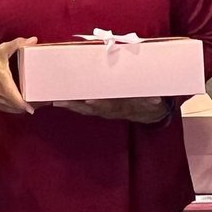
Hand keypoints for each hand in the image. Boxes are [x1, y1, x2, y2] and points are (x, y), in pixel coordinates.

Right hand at [0, 37, 35, 114]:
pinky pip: (9, 110)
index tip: (39, 103)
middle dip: (32, 106)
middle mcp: (0, 94)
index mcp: (3, 82)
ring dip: (25, 108)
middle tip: (43, 102)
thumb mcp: (2, 50)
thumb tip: (32, 40)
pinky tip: (25, 105)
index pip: (17, 100)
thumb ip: (17, 44)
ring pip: (14, 110)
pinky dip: (17, 109)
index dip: (28, 105)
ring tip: (37, 103)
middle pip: (19, 107)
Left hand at [55, 97, 169, 124]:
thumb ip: (152, 101)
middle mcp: (108, 111)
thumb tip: (157, 101)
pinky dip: (70, 104)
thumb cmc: (146, 101)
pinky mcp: (96, 108)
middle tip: (60, 101)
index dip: (99, 105)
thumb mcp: (151, 101)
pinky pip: (81, 107)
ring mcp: (101, 111)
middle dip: (75, 105)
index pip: (108, 107)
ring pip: (82, 109)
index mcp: (120, 108)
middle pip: (89, 109)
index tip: (89, 101)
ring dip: (69, 105)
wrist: (144, 111)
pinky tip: (57, 100)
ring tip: (54, 99)